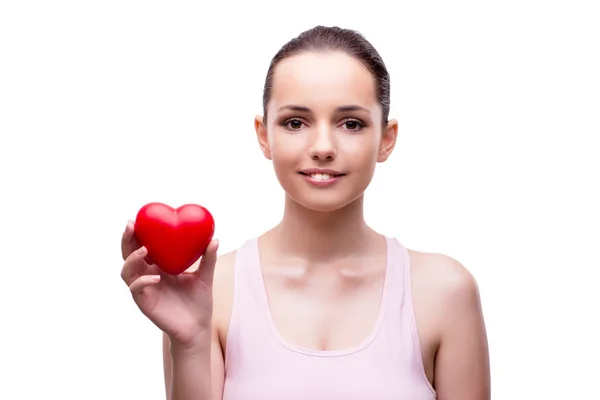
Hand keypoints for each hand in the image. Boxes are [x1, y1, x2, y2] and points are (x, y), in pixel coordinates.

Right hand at [120, 220, 218, 346]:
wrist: (198, 328)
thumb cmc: (199, 302)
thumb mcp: (205, 277)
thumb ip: (208, 259)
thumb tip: (215, 238)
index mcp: (158, 267)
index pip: (142, 246)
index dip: (137, 233)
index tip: (138, 218)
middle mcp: (147, 276)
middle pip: (128, 255)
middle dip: (126, 240)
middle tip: (131, 225)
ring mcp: (144, 290)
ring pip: (126, 272)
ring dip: (132, 259)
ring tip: (144, 250)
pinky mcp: (145, 303)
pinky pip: (136, 290)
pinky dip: (143, 281)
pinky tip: (156, 277)